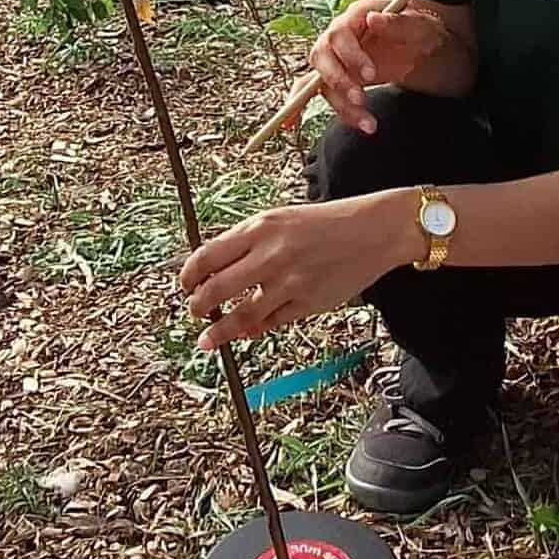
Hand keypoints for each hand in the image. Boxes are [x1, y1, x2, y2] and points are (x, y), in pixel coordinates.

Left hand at [180, 192, 418, 349]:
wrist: (373, 230)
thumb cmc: (324, 223)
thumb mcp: (280, 219)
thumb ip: (247, 243)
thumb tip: (215, 271)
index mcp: (259, 228)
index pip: (206, 257)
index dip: (188, 277)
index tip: (185, 286)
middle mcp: (270, 255)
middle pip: (215, 290)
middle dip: (198, 307)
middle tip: (195, 312)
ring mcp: (288, 282)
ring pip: (240, 317)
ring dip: (219, 332)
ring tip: (208, 339)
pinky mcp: (307, 304)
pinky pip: (270, 323)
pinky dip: (256, 330)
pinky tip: (249, 331)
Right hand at [307, 0, 444, 133]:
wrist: (423, 47)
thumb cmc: (423, 31)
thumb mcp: (422, 26)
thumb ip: (401, 23)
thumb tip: (374, 19)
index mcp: (355, 17)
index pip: (340, 34)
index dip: (350, 56)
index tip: (371, 76)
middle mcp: (339, 37)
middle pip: (322, 57)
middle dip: (338, 82)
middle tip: (360, 100)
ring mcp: (335, 58)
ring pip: (322, 82)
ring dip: (340, 106)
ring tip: (369, 125)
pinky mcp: (337, 78)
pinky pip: (312, 91)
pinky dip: (298, 106)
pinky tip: (289, 124)